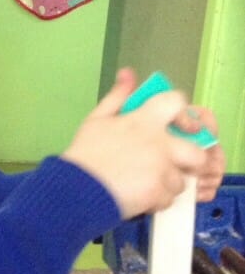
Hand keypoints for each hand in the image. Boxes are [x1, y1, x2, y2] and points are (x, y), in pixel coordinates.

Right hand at [61, 68, 217, 218]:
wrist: (76, 188)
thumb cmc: (86, 154)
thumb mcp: (97, 119)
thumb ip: (118, 96)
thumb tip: (128, 73)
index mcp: (144, 120)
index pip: (177, 102)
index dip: (182, 113)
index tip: (178, 125)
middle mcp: (159, 143)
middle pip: (197, 152)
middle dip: (190, 160)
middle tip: (173, 164)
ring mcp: (161, 169)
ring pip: (181, 180)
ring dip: (167, 184)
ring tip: (146, 183)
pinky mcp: (158, 193)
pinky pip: (168, 199)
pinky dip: (156, 200)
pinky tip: (139, 196)